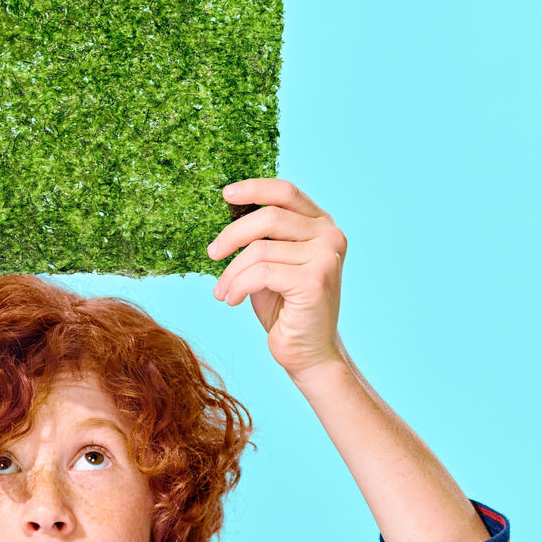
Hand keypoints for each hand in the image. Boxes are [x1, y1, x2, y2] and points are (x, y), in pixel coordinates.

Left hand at [207, 179, 347, 377]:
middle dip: (232, 235)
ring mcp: (326, 257)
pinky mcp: (315, 280)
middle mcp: (330, 236)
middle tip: (212, 253)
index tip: (226, 194)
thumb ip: (262, 236)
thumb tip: (229, 209)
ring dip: (231, 272)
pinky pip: (261, 273)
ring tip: (223, 290)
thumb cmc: (284, 307)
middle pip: (269, 217)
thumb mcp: (270, 262)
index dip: (255, 188)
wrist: (308, 353)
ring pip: (259, 249)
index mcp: (321, 225)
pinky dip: (238, 285)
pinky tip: (231, 300)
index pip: (286, 192)